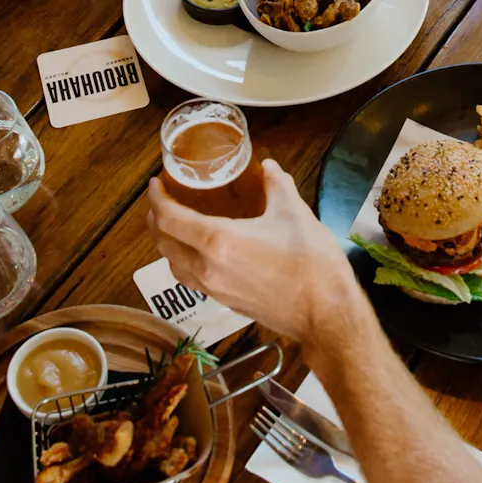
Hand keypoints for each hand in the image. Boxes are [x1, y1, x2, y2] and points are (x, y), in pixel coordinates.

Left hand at [145, 160, 362, 347]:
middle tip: (162, 200)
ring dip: (166, 243)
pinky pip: (190, 279)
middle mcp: (207, 268)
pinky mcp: (225, 302)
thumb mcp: (294, 213)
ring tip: (174, 225)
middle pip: (163, 243)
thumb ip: (277, 184)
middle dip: (155, 219)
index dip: (157, 198)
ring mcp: (214, 289)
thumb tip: (268, 167)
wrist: (325, 315)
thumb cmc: (311, 263)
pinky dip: (183, 261)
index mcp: (218, 242)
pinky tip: (200, 251)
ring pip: (173, 265)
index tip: (156, 183)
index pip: (170, 218)